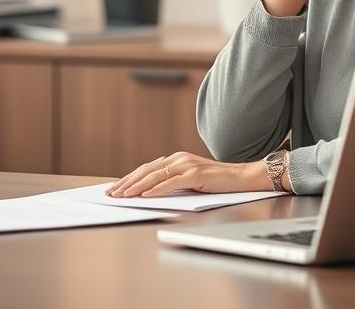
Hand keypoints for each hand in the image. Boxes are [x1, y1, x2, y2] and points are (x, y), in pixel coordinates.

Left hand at [104, 152, 272, 197]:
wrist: (242, 178)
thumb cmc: (217, 182)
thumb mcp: (190, 181)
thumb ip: (172, 182)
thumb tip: (148, 194)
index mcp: (176, 159)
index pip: (147, 168)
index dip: (129, 178)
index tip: (115, 188)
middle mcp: (179, 158)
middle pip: (146, 170)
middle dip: (127, 182)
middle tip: (112, 193)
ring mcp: (187, 165)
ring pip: (155, 175)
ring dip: (136, 186)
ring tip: (123, 195)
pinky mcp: (195, 174)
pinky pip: (171, 182)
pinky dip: (156, 189)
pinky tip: (145, 195)